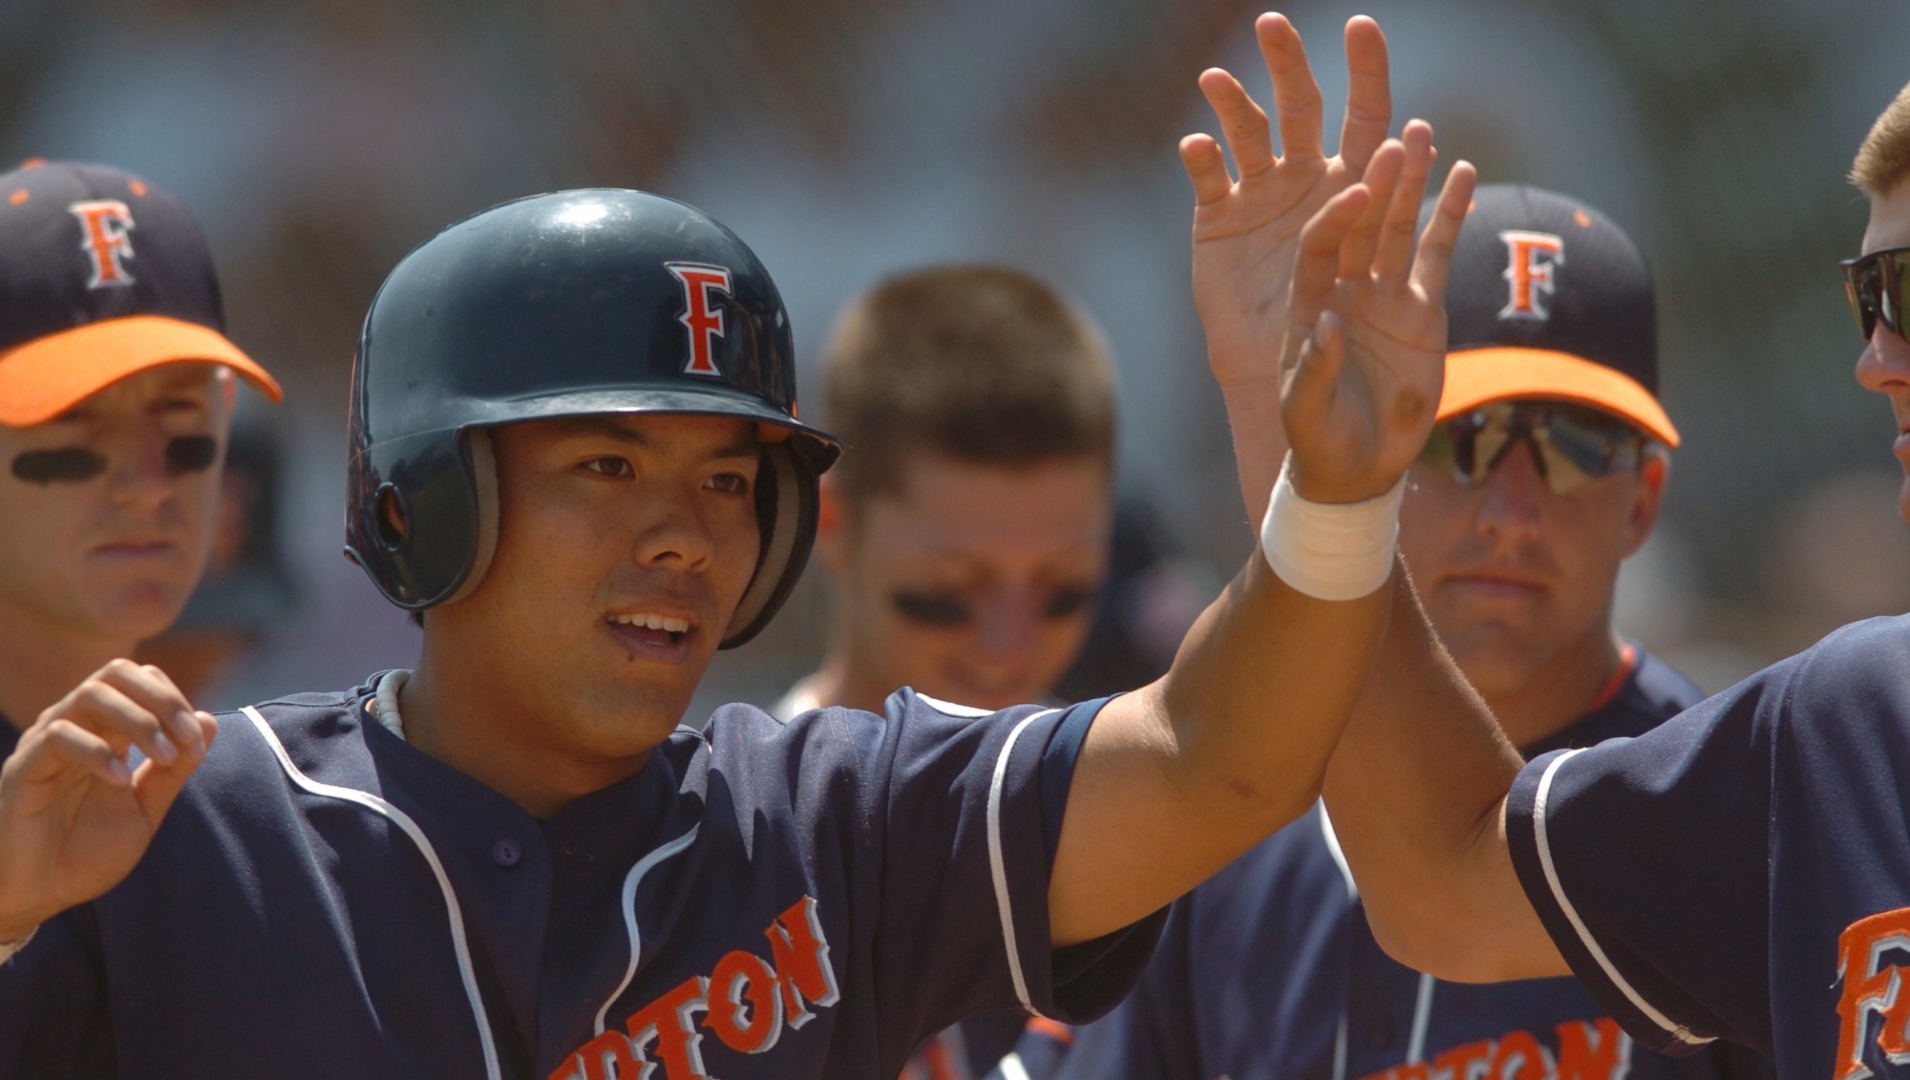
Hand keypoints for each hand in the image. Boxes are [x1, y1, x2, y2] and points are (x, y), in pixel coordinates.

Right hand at [0, 660, 216, 940]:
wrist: (38, 896)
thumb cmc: (86, 852)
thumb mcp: (144, 810)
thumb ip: (173, 770)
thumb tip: (209, 720)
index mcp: (106, 732)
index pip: (140, 679)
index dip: (173, 698)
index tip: (197, 738)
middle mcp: (75, 727)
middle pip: (116, 673)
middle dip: (162, 699)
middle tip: (187, 737)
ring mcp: (46, 743)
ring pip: (90, 695)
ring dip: (138, 719)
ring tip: (163, 756)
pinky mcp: (23, 768)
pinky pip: (58, 736)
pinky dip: (97, 751)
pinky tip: (120, 780)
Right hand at [1181, 13, 1393, 391]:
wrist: (1290, 389)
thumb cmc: (1351, 354)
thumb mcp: (1385, 331)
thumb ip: (1403, 282)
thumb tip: (1357, 303)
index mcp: (1357, 192)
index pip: (1368, 122)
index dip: (1367, 75)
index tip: (1362, 27)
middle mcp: (1309, 183)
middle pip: (1302, 108)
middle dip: (1288, 65)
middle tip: (1273, 24)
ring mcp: (1261, 198)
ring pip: (1248, 134)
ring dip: (1232, 103)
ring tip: (1215, 80)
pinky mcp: (1218, 221)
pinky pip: (1208, 180)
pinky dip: (1200, 161)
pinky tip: (1194, 145)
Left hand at [1280, 123, 1475, 503]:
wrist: (1357, 466)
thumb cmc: (1318, 439)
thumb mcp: (1307, 410)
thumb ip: (1317, 368)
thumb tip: (1328, 324)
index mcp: (1307, 304)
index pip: (1318, 248)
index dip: (1335, 220)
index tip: (1354, 192)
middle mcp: (1344, 288)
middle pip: (1360, 225)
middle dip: (1376, 183)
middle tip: (1393, 138)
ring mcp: (1383, 294)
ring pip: (1398, 228)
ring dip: (1410, 183)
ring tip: (1422, 133)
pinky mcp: (1421, 308)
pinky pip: (1436, 253)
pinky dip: (1449, 214)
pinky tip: (1462, 173)